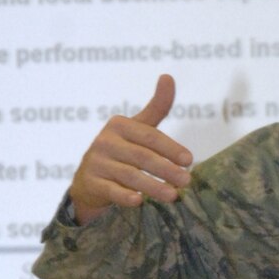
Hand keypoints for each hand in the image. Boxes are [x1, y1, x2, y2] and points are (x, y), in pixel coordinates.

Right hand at [69, 74, 192, 223]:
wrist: (89, 180)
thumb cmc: (121, 150)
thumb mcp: (137, 128)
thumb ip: (156, 107)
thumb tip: (168, 76)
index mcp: (119, 125)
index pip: (150, 136)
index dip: (171, 147)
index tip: (189, 160)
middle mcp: (105, 141)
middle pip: (142, 156)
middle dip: (166, 169)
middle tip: (187, 181)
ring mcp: (96, 162)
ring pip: (130, 175)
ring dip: (153, 187)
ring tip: (173, 196)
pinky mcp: (90, 183)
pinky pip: (111, 191)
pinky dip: (125, 196)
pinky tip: (139, 202)